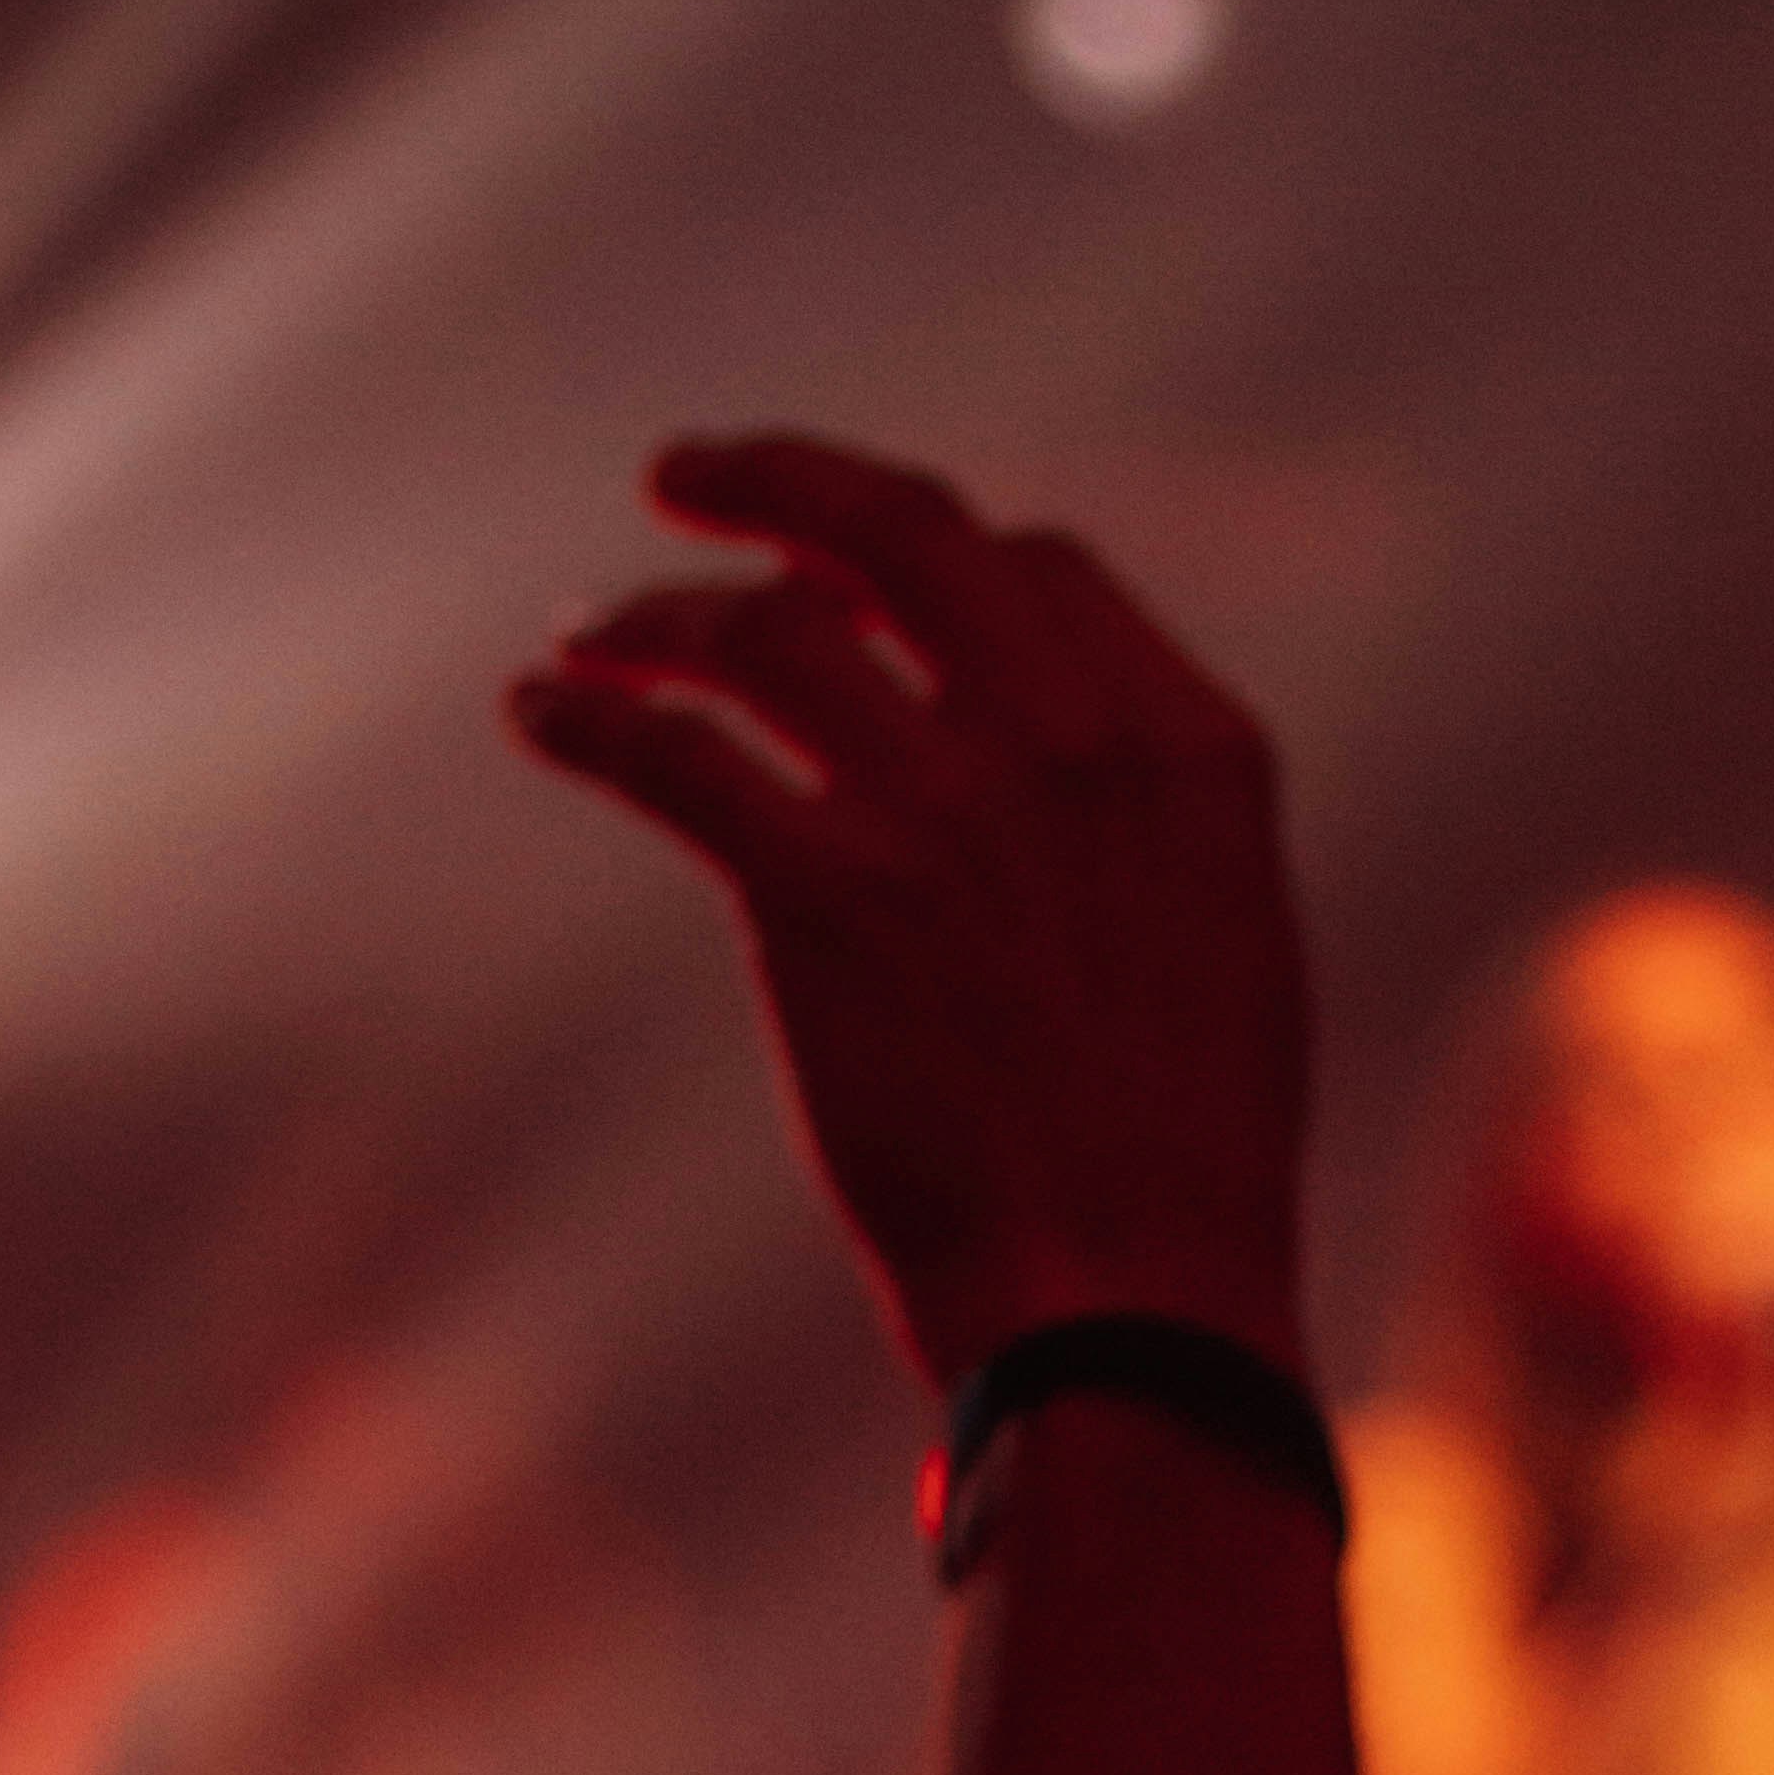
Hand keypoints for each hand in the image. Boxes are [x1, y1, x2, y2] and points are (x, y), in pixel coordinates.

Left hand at [512, 432, 1311, 1388]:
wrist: (1128, 1298)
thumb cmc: (1181, 1172)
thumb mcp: (1230, 952)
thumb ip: (1146, 831)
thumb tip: (1059, 778)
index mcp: (1189, 747)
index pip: (1039, 568)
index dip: (931, 558)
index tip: (857, 582)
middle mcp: (1069, 742)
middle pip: (902, 532)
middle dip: (781, 480)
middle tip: (684, 476)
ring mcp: (944, 805)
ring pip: (767, 629)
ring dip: (659, 615)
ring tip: (594, 640)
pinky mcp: (824, 890)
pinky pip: (674, 750)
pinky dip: (592, 718)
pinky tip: (543, 716)